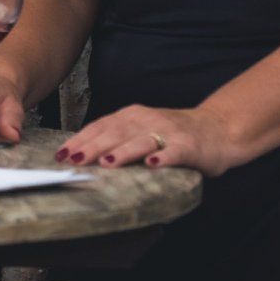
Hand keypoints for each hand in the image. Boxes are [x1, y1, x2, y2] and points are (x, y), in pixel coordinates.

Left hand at [54, 104, 238, 175]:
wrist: (218, 128)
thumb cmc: (172, 134)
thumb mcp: (140, 130)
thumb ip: (116, 138)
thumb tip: (79, 153)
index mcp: (131, 115)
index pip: (101, 126)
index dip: (80, 140)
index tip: (61, 154)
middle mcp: (147, 120)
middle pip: (115, 133)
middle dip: (92, 147)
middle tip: (74, 161)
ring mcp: (169, 131)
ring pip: (142, 141)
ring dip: (123, 151)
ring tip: (107, 162)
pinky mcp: (189, 145)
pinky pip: (174, 152)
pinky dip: (163, 157)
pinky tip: (152, 165)